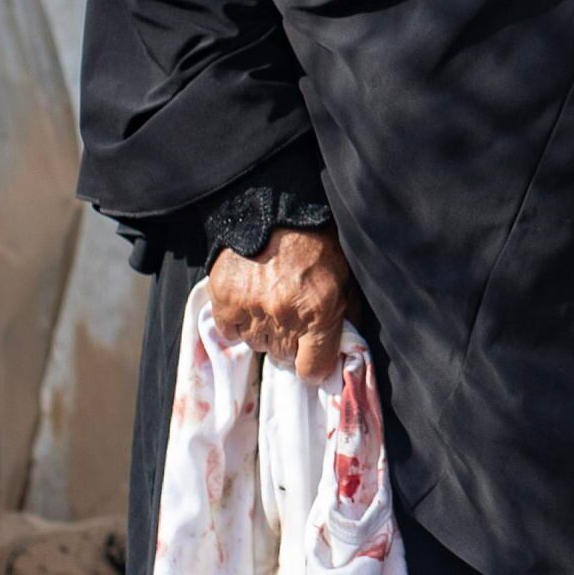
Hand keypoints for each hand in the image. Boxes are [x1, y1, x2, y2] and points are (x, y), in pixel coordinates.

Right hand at [207, 227, 352, 373]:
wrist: (273, 207)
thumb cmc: (315, 241)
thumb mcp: (345, 276)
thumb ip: (347, 313)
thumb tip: (347, 346)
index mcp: (320, 311)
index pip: (313, 367)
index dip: (314, 365)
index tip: (312, 358)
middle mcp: (285, 314)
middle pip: (283, 356)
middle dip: (289, 342)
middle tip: (290, 317)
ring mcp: (252, 308)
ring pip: (257, 344)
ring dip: (264, 331)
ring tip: (269, 304)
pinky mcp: (226, 299)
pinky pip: (230, 331)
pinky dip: (237, 322)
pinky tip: (248, 302)